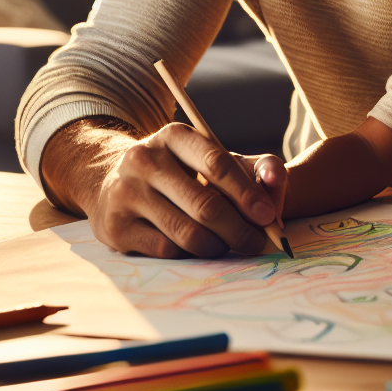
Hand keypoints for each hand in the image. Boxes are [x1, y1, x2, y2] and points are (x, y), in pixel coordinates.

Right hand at [86, 122, 279, 257]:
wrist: (116, 184)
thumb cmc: (181, 174)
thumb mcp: (215, 160)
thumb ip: (256, 167)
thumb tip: (275, 181)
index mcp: (174, 136)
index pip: (217, 164)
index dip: (247, 193)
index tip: (268, 215)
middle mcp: (144, 160)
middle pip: (205, 205)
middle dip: (239, 230)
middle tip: (257, 242)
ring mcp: (126, 193)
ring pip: (187, 233)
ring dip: (218, 246)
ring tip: (228, 245)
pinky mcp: (116, 227)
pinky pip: (167, 250)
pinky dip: (190, 254)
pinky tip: (197, 247)